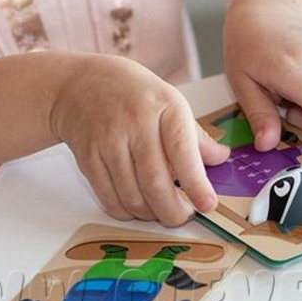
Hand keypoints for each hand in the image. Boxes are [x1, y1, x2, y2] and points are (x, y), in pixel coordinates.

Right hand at [51, 56, 227, 224]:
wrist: (80, 84)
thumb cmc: (134, 94)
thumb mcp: (172, 103)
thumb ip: (196, 136)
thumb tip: (221, 158)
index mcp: (165, 107)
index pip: (183, 151)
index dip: (196, 184)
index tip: (208, 205)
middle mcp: (135, 123)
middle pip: (155, 183)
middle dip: (173, 212)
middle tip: (183, 217)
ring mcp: (108, 141)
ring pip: (132, 197)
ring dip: (150, 215)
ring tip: (160, 211)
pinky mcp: (88, 158)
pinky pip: (109, 198)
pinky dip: (126, 212)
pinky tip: (136, 206)